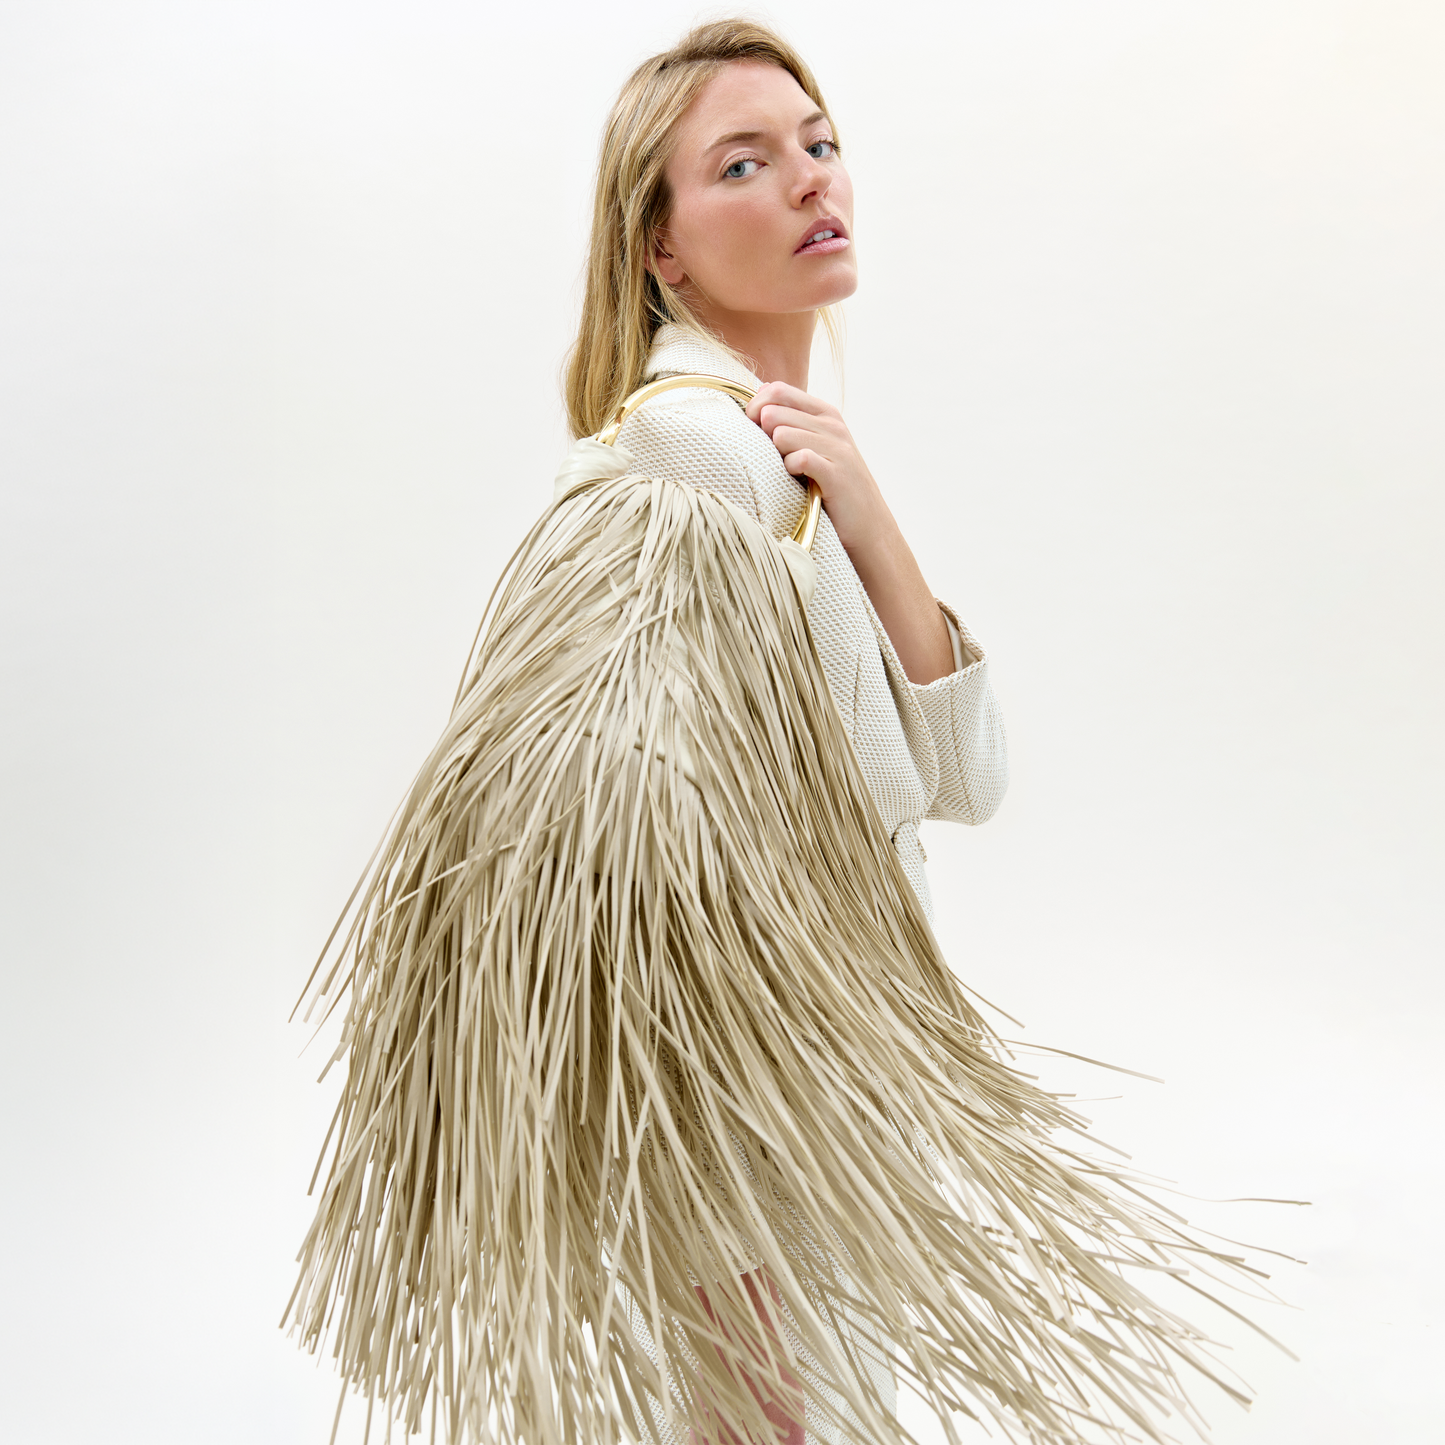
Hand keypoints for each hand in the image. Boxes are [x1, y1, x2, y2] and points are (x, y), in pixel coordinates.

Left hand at [744, 382, 885, 553]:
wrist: (868, 524)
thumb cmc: (832, 486)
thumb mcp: (816, 444)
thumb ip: (791, 418)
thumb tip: (762, 390)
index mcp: (825, 413)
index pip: (777, 390)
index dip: (754, 407)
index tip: (751, 431)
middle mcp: (832, 425)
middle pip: (773, 413)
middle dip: (761, 435)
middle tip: (774, 460)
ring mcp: (837, 448)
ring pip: (782, 435)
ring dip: (777, 457)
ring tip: (790, 472)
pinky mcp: (836, 474)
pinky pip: (799, 459)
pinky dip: (790, 471)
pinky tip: (798, 481)